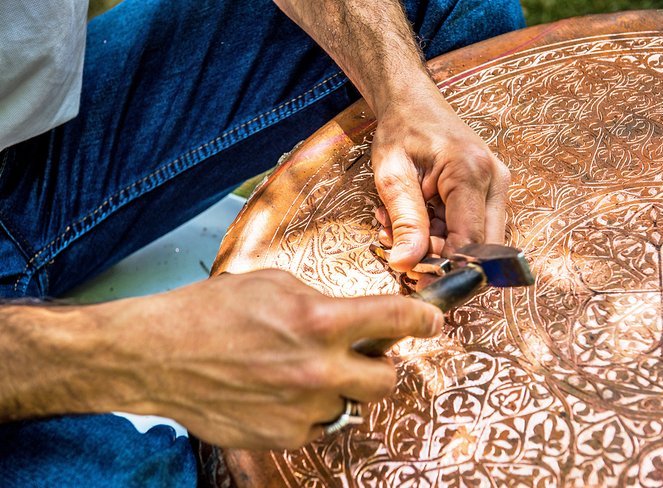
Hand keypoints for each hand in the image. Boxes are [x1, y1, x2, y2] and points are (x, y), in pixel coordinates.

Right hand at [95, 270, 441, 449]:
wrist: (159, 356)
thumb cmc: (209, 312)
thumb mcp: (274, 285)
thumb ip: (323, 303)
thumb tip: (354, 320)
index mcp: (319, 321)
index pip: (396, 321)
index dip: (424, 319)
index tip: (432, 321)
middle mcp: (318, 370)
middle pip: (388, 379)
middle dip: (380, 365)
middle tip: (359, 355)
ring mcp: (302, 410)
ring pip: (350, 404)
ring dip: (337, 388)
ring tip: (297, 370)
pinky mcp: (284, 437)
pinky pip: (319, 425)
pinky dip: (309, 410)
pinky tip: (278, 391)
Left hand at [371, 83, 510, 271]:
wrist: (413, 102)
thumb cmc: (401, 129)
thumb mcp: (392, 175)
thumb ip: (404, 220)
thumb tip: (406, 263)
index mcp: (471, 171)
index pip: (470, 239)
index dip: (447, 267)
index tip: (416, 278)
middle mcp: (495, 181)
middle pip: (483, 246)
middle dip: (444, 260)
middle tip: (404, 255)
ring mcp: (497, 187)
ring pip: (478, 241)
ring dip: (439, 247)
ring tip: (398, 229)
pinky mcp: (490, 193)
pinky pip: (472, 228)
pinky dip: (442, 236)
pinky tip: (414, 223)